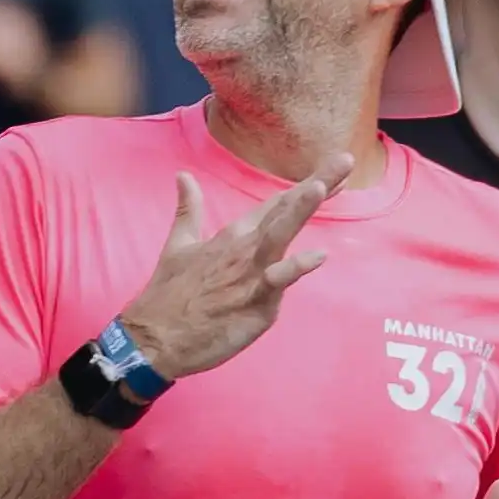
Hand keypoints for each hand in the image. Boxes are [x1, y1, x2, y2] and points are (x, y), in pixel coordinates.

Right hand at [118, 165, 340, 378]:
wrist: (153, 338)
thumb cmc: (168, 295)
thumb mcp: (178, 245)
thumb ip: (188, 210)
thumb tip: (183, 176)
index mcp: (232, 235)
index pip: (276, 205)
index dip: (307, 187)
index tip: (337, 169)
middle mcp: (244, 248)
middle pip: (286, 211)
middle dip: (317, 185)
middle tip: (345, 160)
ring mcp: (250, 274)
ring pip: (280, 235)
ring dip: (300, 210)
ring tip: (321, 186)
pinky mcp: (253, 303)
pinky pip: (277, 282)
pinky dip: (295, 268)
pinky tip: (318, 257)